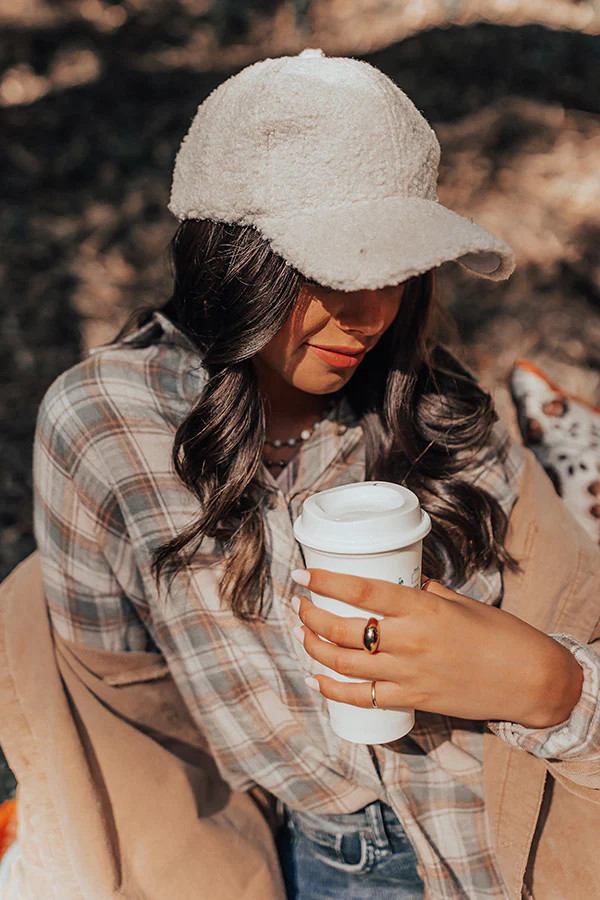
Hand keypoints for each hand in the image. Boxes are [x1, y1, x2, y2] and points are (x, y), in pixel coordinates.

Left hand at [291, 569, 583, 728]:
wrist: (530, 679)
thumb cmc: (499, 634)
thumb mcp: (459, 602)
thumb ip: (425, 592)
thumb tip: (399, 578)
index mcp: (422, 609)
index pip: (362, 592)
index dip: (326, 582)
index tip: (302, 576)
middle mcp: (410, 641)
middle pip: (343, 630)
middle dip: (311, 616)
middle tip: (300, 605)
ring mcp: (409, 675)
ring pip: (344, 664)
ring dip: (315, 648)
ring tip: (302, 634)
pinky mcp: (413, 701)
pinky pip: (363, 698)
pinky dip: (333, 691)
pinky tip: (315, 680)